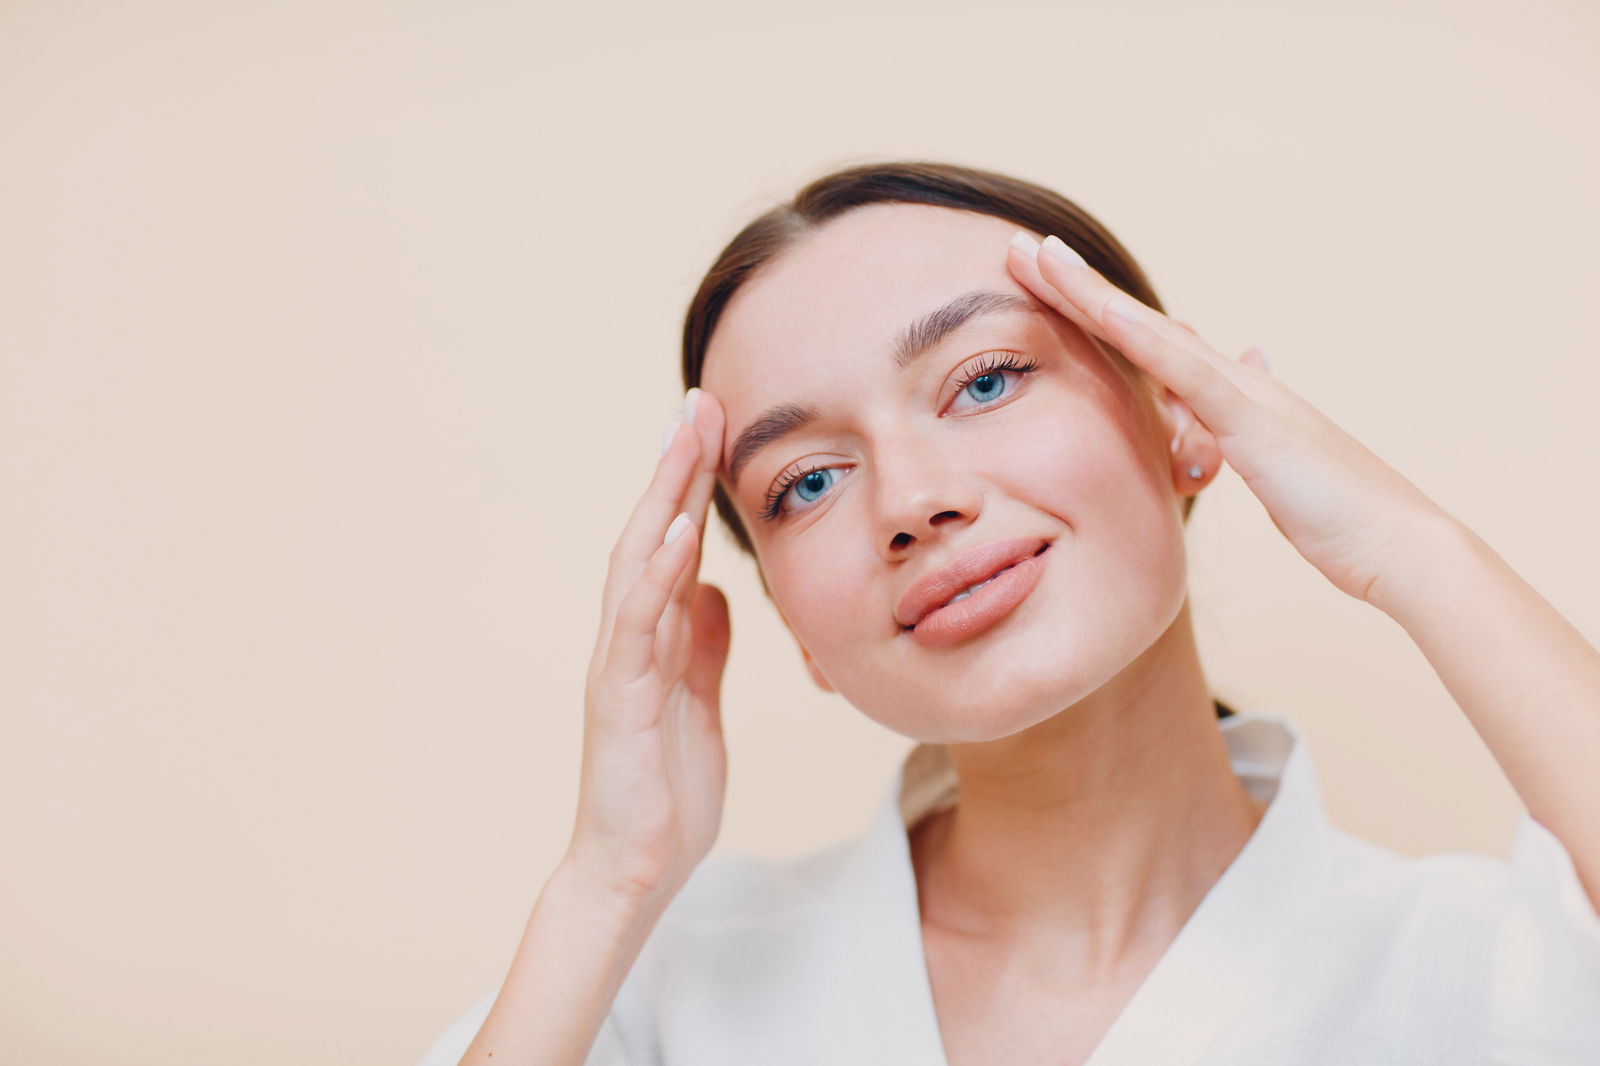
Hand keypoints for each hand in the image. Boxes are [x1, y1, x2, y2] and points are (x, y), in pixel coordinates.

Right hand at [564, 387, 732, 910]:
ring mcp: (620, 664)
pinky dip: (654, 574)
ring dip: (662, 496)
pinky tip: (677, 530)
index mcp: (652, 637)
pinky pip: (637, 625)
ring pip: (636, 562)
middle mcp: (628, 638)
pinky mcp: (621, 698)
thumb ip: (703, 646)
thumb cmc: (666, 792)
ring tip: (687, 435)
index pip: (672, 543)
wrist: (635, 869)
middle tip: (701, 399)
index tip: (716, 425)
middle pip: (651, 533)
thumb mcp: (702, 704)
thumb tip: (716, 592)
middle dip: (676, 466)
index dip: (692, 483)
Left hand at [1007, 232, 1446, 606]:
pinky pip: (1187, 372)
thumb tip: (1215, 414)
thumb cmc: (1336, 519)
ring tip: (1038, 256)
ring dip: (1093, 294)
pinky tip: (1103, 310)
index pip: (1152, 346)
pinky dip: (1144, 337)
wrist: (1400, 544)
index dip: (1100, 314)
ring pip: (1153, 332)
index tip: (1052, 285)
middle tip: (1024, 248)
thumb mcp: (1268, 475)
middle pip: (1142, 324)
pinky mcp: (1253, 421)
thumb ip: (1238, 440)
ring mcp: (1245, 394)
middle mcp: (1236, 381)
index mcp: (1233, 398)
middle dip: (1080, 287)